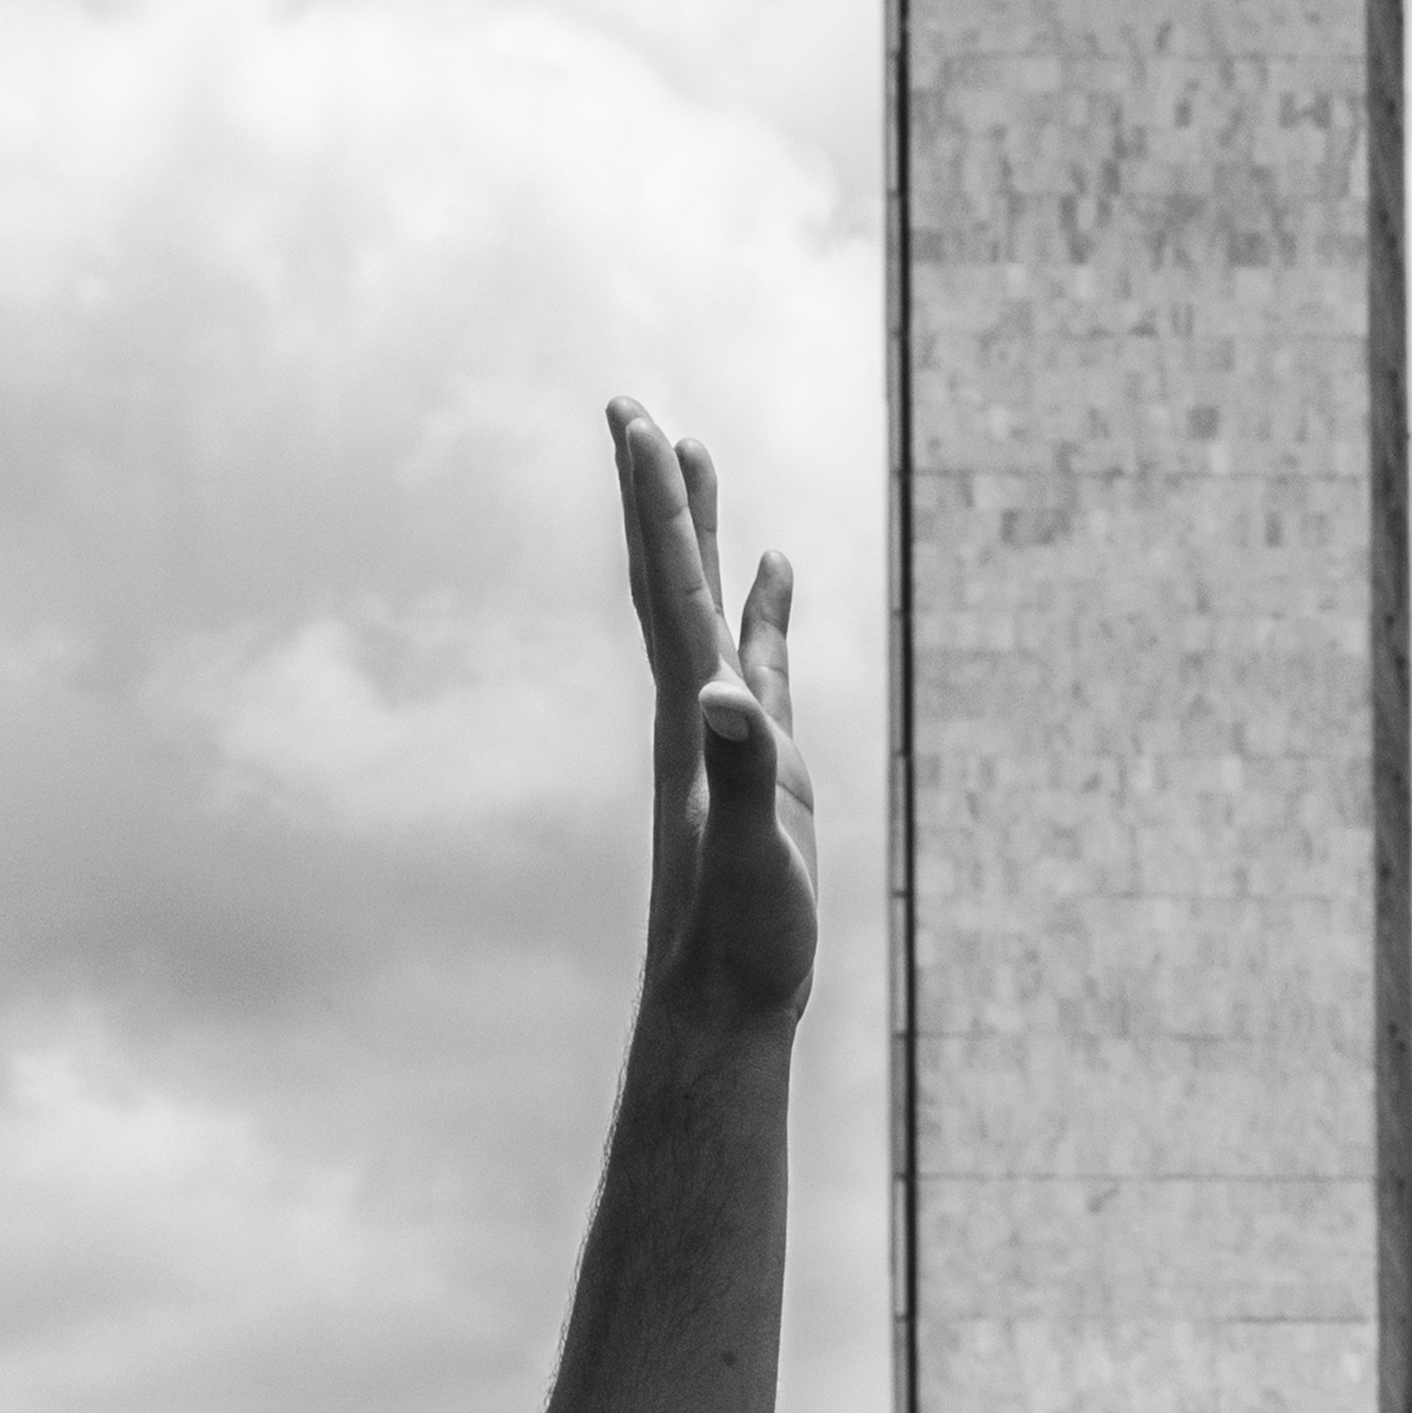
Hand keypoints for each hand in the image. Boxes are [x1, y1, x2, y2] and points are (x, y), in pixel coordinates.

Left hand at [616, 402, 818, 1031]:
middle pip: (668, 576)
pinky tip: (778, 571)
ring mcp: (727, 733)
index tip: (637, 421)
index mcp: (696, 717)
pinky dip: (767, 605)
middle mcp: (698, 710)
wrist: (722, 1003)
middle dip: (655, 492)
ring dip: (704, 529)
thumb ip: (744, 775)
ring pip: (706, 605)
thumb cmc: (741, 938)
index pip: (671, 585)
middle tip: (632, 409)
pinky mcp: (761, 763)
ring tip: (699, 454)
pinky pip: (760, 658)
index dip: (658, 503)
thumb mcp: (753, 855)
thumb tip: (725, 697)